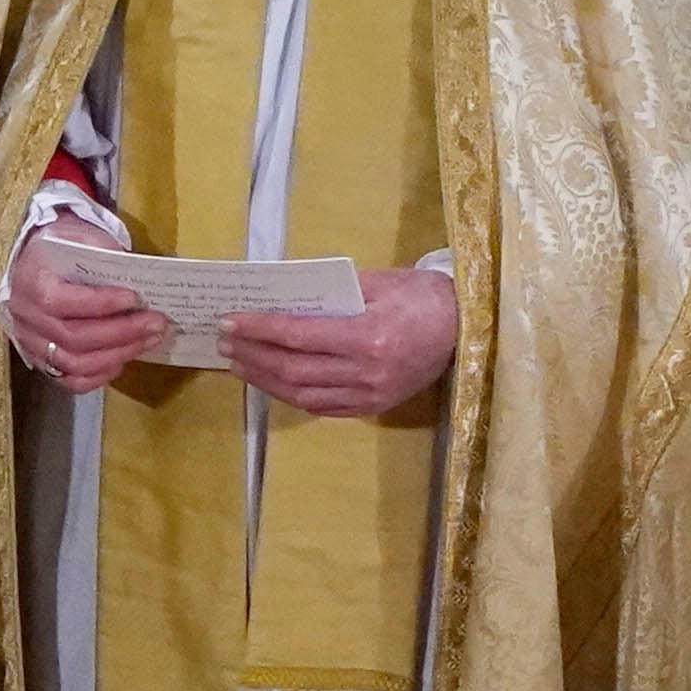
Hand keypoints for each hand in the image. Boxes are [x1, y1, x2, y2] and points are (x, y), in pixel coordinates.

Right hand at [5, 219, 168, 393]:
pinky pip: (71, 380)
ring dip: (117, 355)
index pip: (62, 302)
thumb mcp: (78, 236)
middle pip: (74, 338)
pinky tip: (123, 360)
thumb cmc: (58, 249)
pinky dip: (100, 375)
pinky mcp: (41, 361)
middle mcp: (27, 319)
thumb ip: (103, 251)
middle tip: (156, 323)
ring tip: (149, 340)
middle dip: (122, 333)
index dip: (100, 303)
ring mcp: (31, 344)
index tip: (134, 298)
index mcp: (31, 283)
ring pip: (74, 364)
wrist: (31, 265)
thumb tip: (136, 276)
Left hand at [220, 262, 463, 422]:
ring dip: (265, 380)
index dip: (259, 330)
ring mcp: (370, 395)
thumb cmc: (421, 297)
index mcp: (368, 336)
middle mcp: (366, 372)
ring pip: (302, 394)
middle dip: (252, 356)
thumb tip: (281, 298)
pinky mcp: (374, 408)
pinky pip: (322, 407)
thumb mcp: (378, 282)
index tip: (230, 322)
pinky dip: (291, 395)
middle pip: (293, 369)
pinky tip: (271, 381)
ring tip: (238, 364)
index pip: (298, 336)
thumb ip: (330, 293)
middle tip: (224, 343)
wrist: (466, 328)